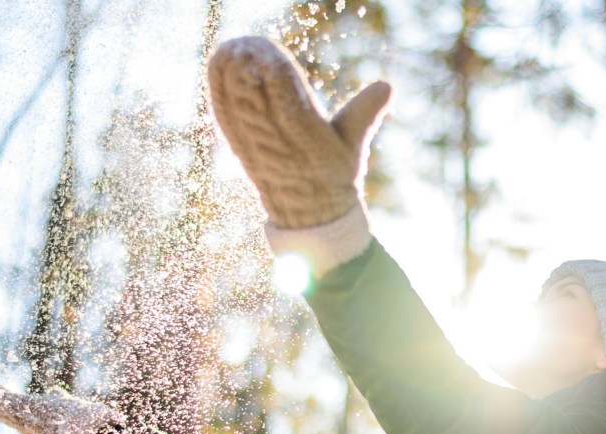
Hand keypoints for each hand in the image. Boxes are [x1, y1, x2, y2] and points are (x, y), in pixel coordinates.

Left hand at [208, 36, 392, 228]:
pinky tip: (218, 68)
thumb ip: (364, 112)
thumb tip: (387, 87)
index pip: (287, 99)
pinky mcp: (241, 148)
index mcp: (308, 138)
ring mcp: (256, 147)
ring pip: (238, 106)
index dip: (274, 74)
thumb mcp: (353, 144)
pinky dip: (221, 92)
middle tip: (244, 44)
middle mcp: (278, 143)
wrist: (310, 216)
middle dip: (247, 70)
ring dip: (230, 76)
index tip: (268, 51)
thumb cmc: (335, 177)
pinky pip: (227, 117)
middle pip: (257, 100)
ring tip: (230, 48)